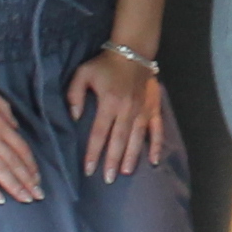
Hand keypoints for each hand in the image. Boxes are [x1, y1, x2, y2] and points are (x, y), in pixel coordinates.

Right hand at [0, 76, 42, 204]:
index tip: (37, 178)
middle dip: (28, 181)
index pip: (21, 148)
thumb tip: (15, 126)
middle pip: (14, 162)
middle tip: (38, 196)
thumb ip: (4, 109)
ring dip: (15, 187)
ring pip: (0, 171)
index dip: (31, 165)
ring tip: (25, 200)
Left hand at [68, 52, 167, 183]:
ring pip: (137, 138)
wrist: (132, 51)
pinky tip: (154, 160)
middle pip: (119, 140)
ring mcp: (142, 109)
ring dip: (132, 156)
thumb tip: (74, 117)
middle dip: (112, 161)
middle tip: (108, 179)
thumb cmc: (105, 64)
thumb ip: (74, 94)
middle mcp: (127, 109)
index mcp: (109, 102)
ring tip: (125, 172)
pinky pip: (157, 129)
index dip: (94, 152)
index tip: (89, 169)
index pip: (99, 133)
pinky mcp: (153, 107)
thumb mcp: (83, 73)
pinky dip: (156, 145)